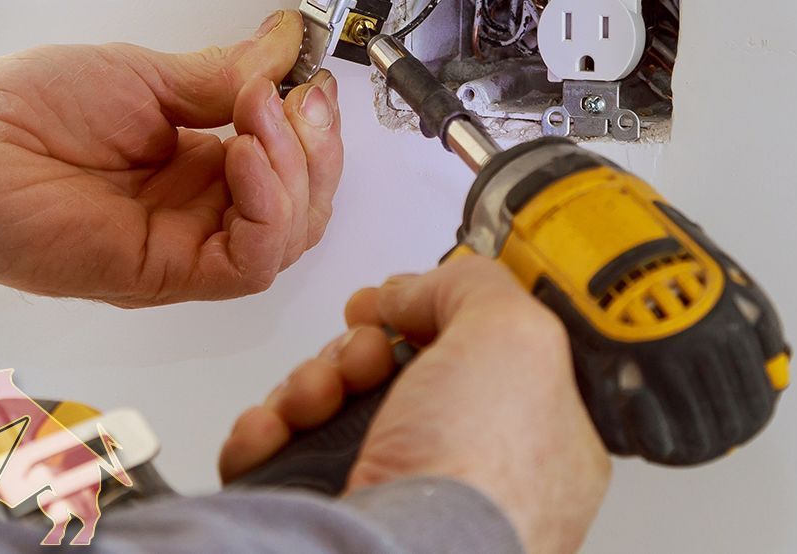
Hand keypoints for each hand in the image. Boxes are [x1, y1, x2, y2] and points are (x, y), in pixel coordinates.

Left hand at [0, 11, 343, 306]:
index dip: (314, 128)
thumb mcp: (148, 76)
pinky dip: (267, 207)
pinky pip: (248, 262)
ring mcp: (188, 245)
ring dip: (295, 171)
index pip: (292, 167)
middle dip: (317, 150)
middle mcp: (202, 211)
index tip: (309, 79)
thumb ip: (225, 74)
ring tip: (258, 115)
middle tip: (298, 98)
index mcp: (201, 166)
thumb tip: (285, 44)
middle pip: (305, 207)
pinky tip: (245, 157)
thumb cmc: (34, 110)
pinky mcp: (167, 273)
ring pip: (289, 237)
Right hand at [220, 255, 609, 553]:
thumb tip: (416, 288)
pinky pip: (282, 449)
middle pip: (391, 368)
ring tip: (315, 398)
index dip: (429, 313)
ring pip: (332, 404)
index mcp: (529, 430)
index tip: (400, 298)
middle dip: (358, 345)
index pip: (474, 349)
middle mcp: (460, 464)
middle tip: (362, 355)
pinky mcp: (327, 510)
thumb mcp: (513, 336)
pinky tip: (274, 430)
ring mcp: (392, 491)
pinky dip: (267, 430)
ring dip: (309, 382)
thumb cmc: (479, 480)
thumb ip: (474, 286)